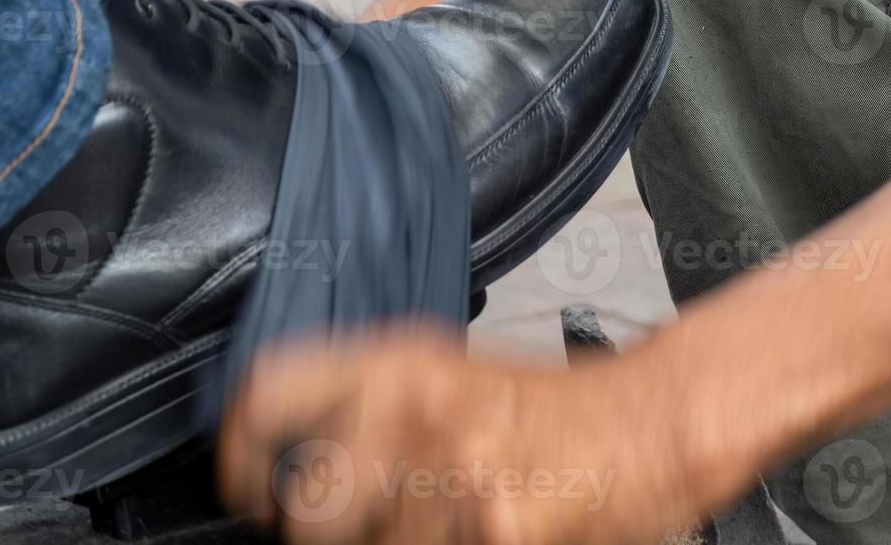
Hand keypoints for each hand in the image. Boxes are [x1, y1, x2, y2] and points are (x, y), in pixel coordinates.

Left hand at [217, 325, 706, 544]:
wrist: (653, 424)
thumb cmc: (560, 407)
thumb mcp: (455, 376)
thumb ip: (376, 411)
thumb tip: (296, 470)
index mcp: (399, 362)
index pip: (269, 392)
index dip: (237, 452)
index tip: (246, 487)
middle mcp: (413, 411)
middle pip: (304, 509)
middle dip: (328, 533)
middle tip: (364, 526)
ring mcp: (451, 476)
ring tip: (448, 524)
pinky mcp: (492, 532)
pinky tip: (485, 532)